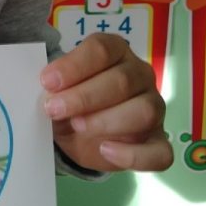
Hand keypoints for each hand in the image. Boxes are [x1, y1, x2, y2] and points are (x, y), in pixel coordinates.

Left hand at [41, 32, 172, 173]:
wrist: (79, 132)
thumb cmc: (70, 99)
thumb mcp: (58, 89)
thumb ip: (54, 86)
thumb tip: (47, 91)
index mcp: (116, 52)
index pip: (102, 50)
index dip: (74, 65)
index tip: (47, 82)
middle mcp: (140, 75)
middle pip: (122, 80)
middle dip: (84, 96)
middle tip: (54, 109)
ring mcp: (154, 108)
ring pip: (144, 111)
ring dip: (106, 121)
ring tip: (77, 126)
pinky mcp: (157, 142)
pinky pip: (158, 152)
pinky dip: (133, 155)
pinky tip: (106, 151)